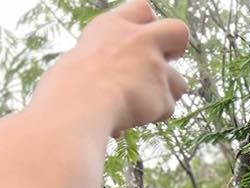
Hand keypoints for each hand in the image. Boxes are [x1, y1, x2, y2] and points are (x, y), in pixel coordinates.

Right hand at [46, 1, 189, 136]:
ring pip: (179, 81)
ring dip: (165, 94)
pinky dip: (154, 115)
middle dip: (177, 47)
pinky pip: (168, 108)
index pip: (143, 8)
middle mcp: (139, 40)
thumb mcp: (85, 57)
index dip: (149, 24)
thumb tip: (123, 77)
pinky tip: (133, 114)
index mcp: (112, 26)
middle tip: (164, 62)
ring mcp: (154, 65)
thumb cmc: (70, 86)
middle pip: (178, 30)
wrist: (79, 103)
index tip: (145, 41)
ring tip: (138, 102)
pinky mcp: (163, 92)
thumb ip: (113, 57)